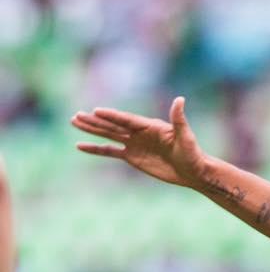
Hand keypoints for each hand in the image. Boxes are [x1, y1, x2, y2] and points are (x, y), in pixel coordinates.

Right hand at [72, 97, 206, 186]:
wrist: (193, 172)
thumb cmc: (193, 153)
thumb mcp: (185, 137)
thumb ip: (179, 119)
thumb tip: (180, 99)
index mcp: (150, 126)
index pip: (127, 119)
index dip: (112, 116)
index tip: (96, 111)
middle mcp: (139, 132)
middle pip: (113, 125)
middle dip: (95, 121)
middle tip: (76, 115)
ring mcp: (134, 144)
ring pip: (108, 135)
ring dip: (92, 129)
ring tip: (74, 122)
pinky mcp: (132, 156)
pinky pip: (110, 151)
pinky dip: (96, 149)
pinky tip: (81, 146)